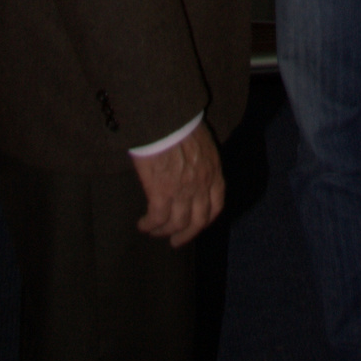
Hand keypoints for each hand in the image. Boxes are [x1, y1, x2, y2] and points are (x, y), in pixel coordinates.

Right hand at [132, 122, 224, 246]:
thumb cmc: (181, 125)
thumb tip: (192, 172)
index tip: (197, 225)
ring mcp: (182, 191)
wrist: (166, 119)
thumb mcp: (202, 144)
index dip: (206, 219)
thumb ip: (201, 162)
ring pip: (177, 223)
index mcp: (213, 172)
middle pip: (198, 221)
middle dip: (187, 234)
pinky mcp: (161, 192)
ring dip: (164, 231)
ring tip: (154, 231)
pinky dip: (150, 225)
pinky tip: (143, 224)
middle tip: (176, 241)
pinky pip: (157, 218)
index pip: (216, 205)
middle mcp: (201, 186)